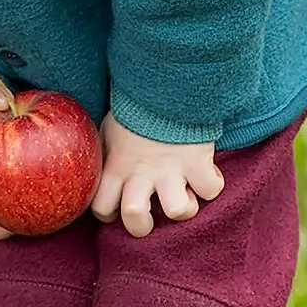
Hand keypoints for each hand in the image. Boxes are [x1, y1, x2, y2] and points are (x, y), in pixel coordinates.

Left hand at [90, 112, 224, 237]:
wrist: (162, 81)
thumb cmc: (135, 109)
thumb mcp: (109, 130)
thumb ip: (105, 155)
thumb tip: (94, 168)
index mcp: (117, 166)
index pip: (102, 208)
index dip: (109, 213)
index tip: (118, 204)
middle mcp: (143, 173)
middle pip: (135, 218)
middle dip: (142, 225)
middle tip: (151, 211)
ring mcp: (172, 169)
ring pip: (178, 211)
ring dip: (184, 208)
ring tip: (183, 193)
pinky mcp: (198, 161)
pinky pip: (211, 190)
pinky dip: (212, 184)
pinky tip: (206, 172)